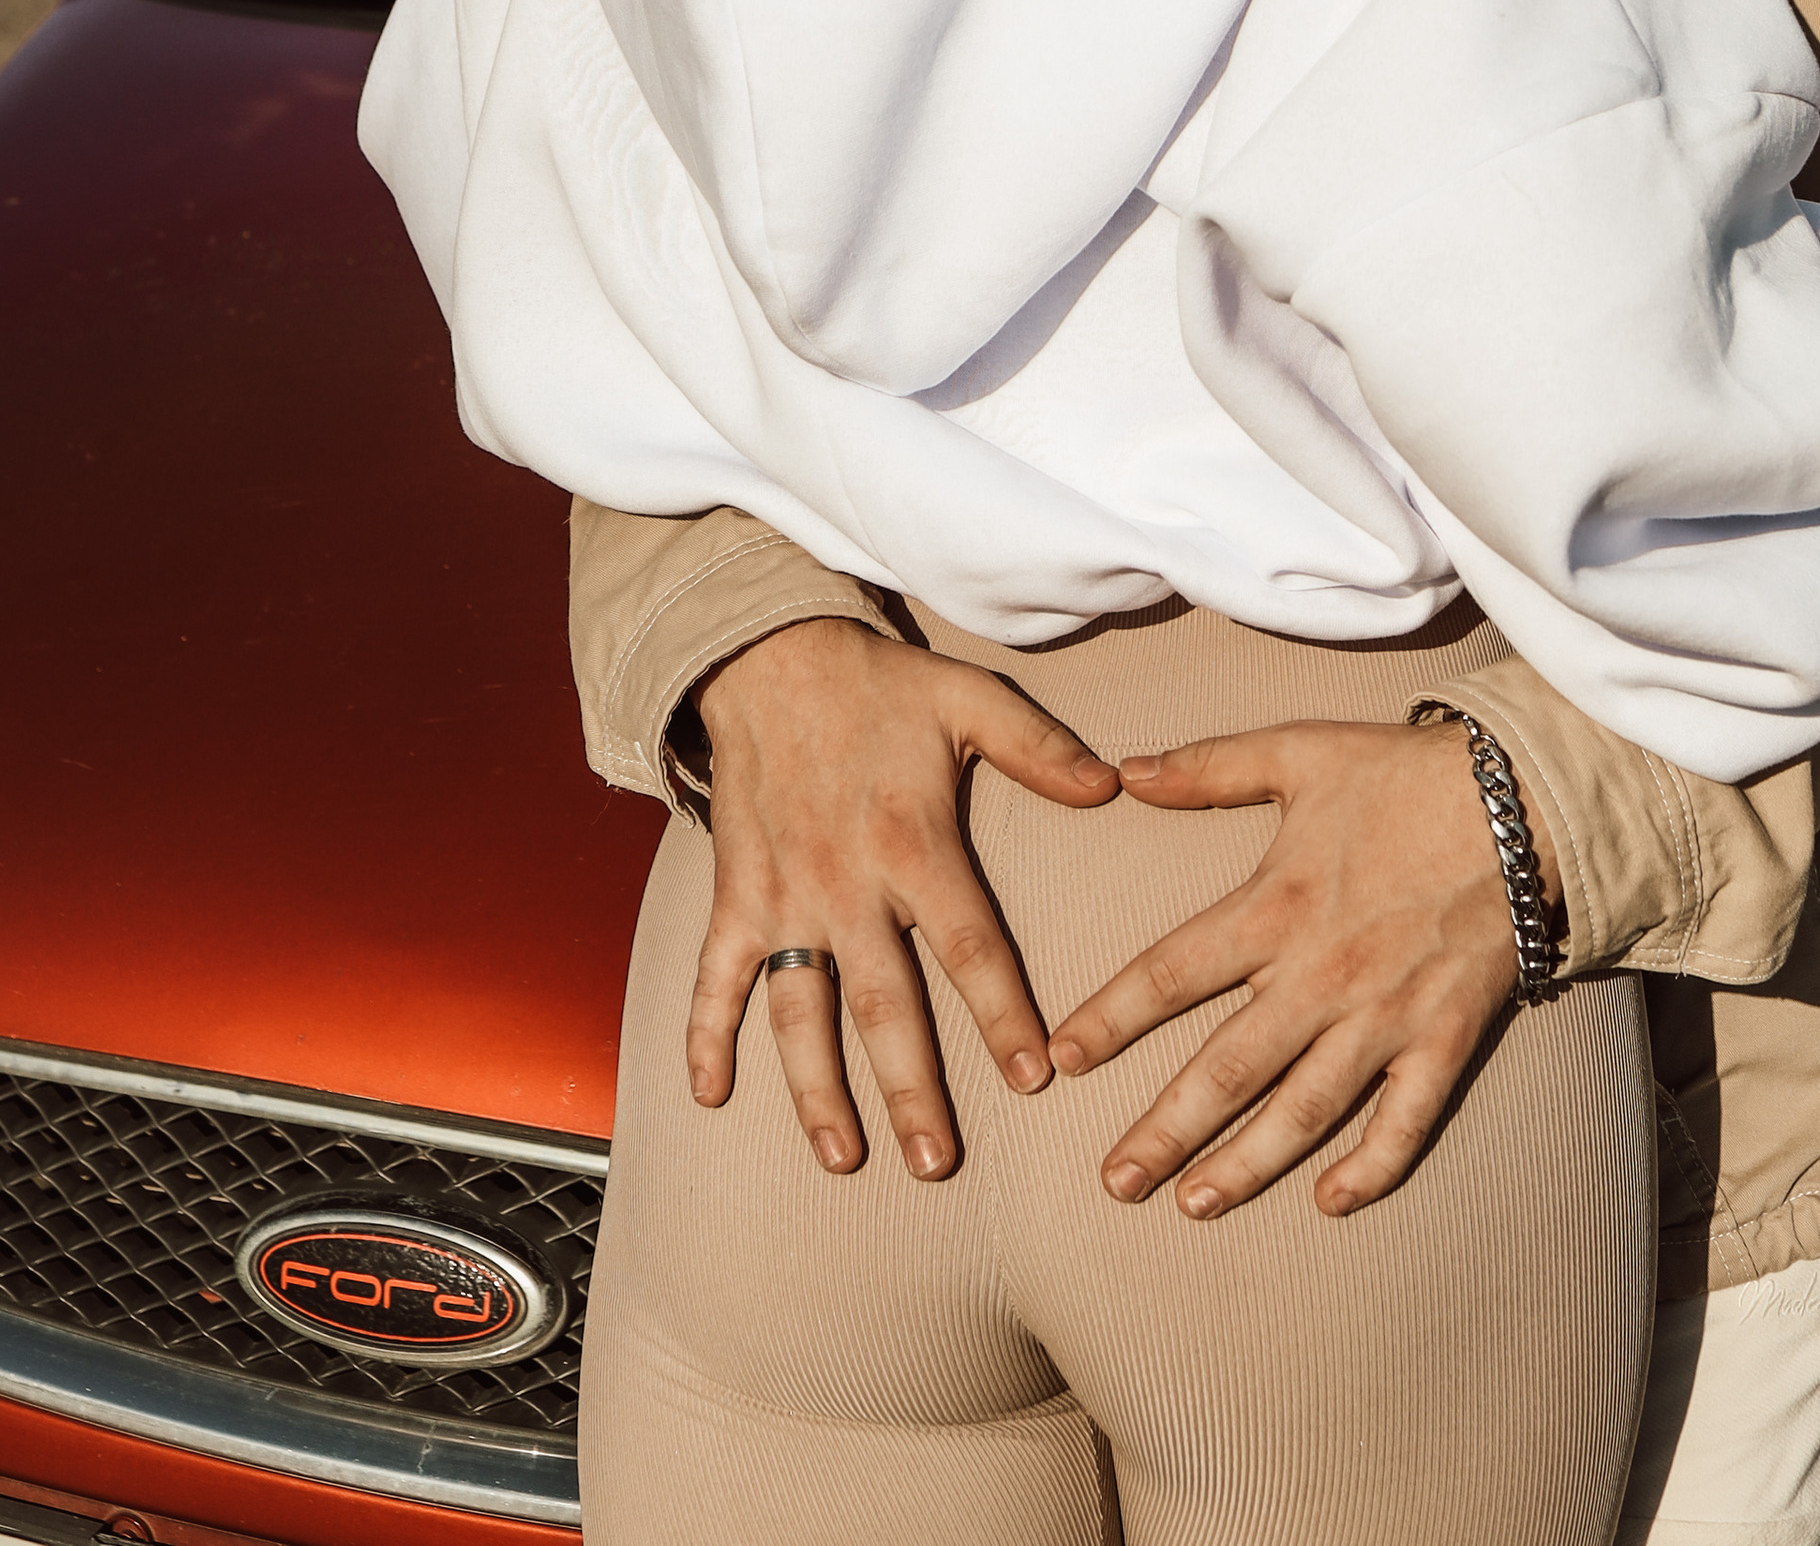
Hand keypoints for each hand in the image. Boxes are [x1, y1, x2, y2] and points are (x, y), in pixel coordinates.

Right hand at [689, 617, 1119, 1178]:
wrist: (767, 656)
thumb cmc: (879, 685)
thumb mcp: (969, 698)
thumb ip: (1040, 747)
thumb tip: (1114, 787)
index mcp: (914, 842)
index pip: (969, 944)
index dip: (1003, 1012)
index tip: (1036, 1076)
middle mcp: (847, 884)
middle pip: (884, 1005)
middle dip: (911, 1089)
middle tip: (937, 1163)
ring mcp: (785, 896)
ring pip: (801, 1012)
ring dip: (818, 1089)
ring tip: (844, 1157)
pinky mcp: (736, 895)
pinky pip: (716, 976)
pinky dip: (705, 1034)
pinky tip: (710, 1095)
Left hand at [1048, 716, 1559, 1220]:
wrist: (1525, 801)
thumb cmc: (1405, 773)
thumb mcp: (1299, 750)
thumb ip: (1209, 767)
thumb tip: (1124, 770)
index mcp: (1276, 905)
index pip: (1172, 973)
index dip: (1113, 1017)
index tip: (1063, 1057)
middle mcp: (1322, 974)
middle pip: (1228, 1069)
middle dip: (1166, 1130)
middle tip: (1116, 1181)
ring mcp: (1386, 1016)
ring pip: (1305, 1110)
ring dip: (1248, 1164)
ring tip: (1193, 1204)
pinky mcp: (1446, 1038)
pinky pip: (1406, 1120)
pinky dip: (1372, 1167)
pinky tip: (1331, 1201)